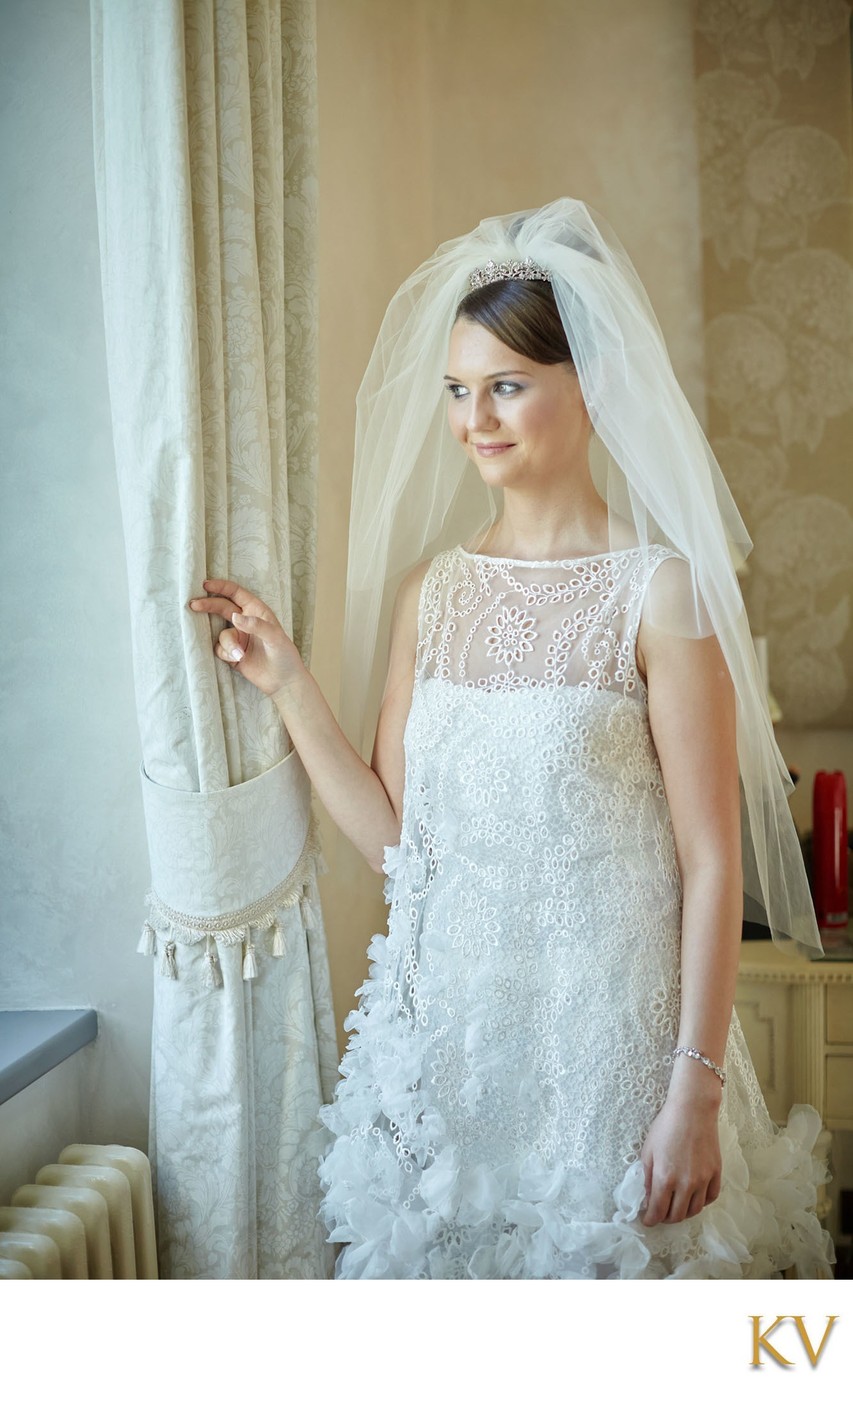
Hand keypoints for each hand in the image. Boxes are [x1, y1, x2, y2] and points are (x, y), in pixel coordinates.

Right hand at [188, 578, 304, 696]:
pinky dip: (226, 654)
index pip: (236, 593)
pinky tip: (238, 660)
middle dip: (207, 605)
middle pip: (221, 607)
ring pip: (221, 634)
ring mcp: (238, 637)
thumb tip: (235, 616)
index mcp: (257, 611)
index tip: (205, 585)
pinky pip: (220, 649)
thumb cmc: (284, 656)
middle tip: (193, 605)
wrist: (283, 682)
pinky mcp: (232, 653)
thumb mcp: (275, 637)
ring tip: (240, 655)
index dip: (221, 587)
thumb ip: (256, 625)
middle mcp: (245, 621)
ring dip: (228, 644)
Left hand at [639, 1088, 721, 1226]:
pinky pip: (711, 1198)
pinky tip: (694, 1197)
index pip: (658, 1211)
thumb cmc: (666, 1127)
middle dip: (666, 1218)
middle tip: (661, 1213)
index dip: (651, 1220)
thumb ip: (648, 1178)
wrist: (692, 1110)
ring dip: (684, 1213)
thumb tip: (649, 1198)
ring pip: (695, 1210)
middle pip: (677, 1215)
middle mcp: (686, 1184)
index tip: (648, 1220)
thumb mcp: (648, 1152)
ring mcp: (704, 1180)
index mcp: (665, 1179)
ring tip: (676, 1207)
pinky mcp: (716, 1173)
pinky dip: (701, 1202)